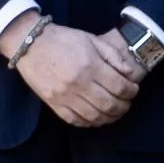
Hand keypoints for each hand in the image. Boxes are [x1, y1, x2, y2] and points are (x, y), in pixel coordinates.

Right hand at [18, 23, 142, 128]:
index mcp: (90, 65)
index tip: (133, 90)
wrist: (30, 43)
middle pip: (109, 104)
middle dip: (123, 106)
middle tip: (127, 103)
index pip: (119, 86)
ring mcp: (65, 96)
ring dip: (109, 118)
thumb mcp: (91, 39)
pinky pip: (75, 121)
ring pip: (94, 116)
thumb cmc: (63, 39)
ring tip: (114, 112)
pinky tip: (96, 117)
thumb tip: (129, 73)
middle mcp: (78, 83)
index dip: (131, 91)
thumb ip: (113, 56)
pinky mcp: (53, 104)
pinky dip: (89, 123)